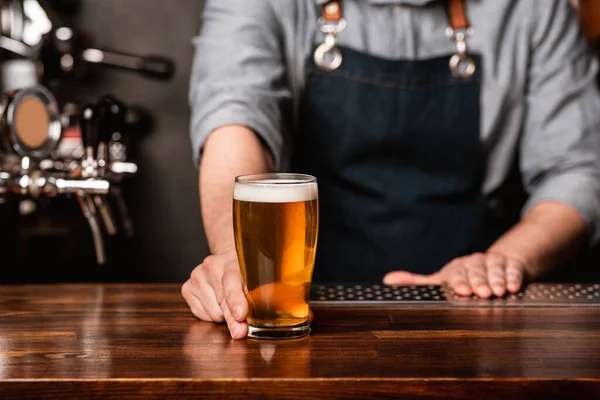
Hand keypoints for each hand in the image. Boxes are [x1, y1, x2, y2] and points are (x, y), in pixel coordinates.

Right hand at [181, 250, 248, 338]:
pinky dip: (212, 316)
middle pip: (222, 300)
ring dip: (224, 316)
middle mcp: (211, 266)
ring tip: (229, 305)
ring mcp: (197, 277)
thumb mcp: (254, 278)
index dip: (236, 300)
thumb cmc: (242, 272)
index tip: (240, 315)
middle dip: (233, 320)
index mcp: (232, 260)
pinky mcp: (187, 288)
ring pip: (213, 312)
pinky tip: (217, 304)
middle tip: (241, 331)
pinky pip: (201, 315)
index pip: (232, 280)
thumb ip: (256, 295)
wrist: (225, 261)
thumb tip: (255, 321)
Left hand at [382, 252, 527, 297]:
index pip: (456, 272)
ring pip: (495, 269)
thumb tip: (387, 280)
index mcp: (456, 267)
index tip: (462, 290)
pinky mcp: (512, 264)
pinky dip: (514, 277)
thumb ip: (418, 282)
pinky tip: (514, 286)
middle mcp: (474, 262)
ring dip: (497, 280)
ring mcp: (494, 262)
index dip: (459, 281)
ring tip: (498, 291)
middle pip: (476, 270)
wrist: (498, 263)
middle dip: (479, 281)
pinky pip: (514, 269)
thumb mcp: (442, 279)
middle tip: (482, 292)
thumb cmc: (465, 276)